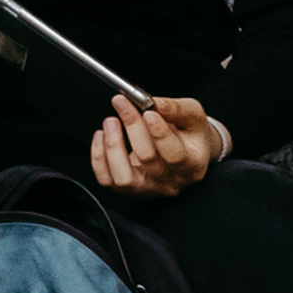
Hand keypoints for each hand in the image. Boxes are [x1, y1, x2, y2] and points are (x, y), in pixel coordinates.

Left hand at [92, 91, 228, 197]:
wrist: (187, 153)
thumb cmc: (190, 134)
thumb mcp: (193, 116)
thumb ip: (175, 109)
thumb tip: (151, 102)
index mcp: (192, 164)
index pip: (174, 154)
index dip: (159, 132)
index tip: (147, 111)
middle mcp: (171, 182)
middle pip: (147, 158)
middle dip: (133, 126)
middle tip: (122, 103)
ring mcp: (149, 188)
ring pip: (124, 177)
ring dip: (112, 146)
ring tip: (110, 121)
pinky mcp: (129, 189)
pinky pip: (107, 179)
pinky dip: (99, 157)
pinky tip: (102, 135)